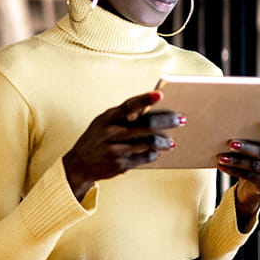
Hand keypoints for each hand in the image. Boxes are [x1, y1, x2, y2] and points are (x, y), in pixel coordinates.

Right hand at [63, 90, 184, 199]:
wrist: (78, 164)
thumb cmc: (97, 138)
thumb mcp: (102, 123)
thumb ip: (122, 116)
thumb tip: (150, 110)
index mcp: (107, 118)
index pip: (128, 106)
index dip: (144, 99)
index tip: (160, 94)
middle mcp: (110, 133)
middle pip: (144, 125)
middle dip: (166, 122)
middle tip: (180, 119)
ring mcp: (114, 150)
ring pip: (147, 143)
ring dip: (163, 142)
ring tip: (171, 142)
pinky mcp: (119, 165)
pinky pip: (143, 158)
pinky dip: (152, 155)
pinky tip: (157, 153)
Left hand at [216, 121, 259, 225]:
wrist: (258, 183)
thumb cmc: (259, 156)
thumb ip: (258, 137)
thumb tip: (237, 124)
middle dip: (246, 148)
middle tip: (231, 143)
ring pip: (254, 166)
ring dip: (236, 161)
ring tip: (222, 157)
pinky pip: (248, 176)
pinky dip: (234, 171)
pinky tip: (222, 166)